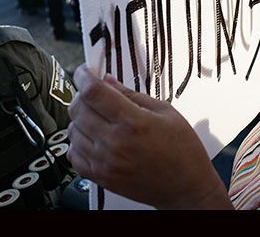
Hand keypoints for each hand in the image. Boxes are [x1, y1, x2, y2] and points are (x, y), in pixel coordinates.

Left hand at [66, 65, 231, 209]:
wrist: (187, 188)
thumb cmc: (182, 150)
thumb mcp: (164, 111)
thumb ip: (131, 94)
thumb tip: (107, 81)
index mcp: (133, 122)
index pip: (93, 92)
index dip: (84, 76)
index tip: (85, 72)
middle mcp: (115, 142)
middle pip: (77, 108)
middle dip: (82, 94)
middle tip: (95, 94)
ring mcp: (106, 162)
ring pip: (72, 130)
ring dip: (80, 118)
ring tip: (98, 117)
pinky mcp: (101, 178)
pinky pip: (73, 154)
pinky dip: (78, 142)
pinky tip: (93, 138)